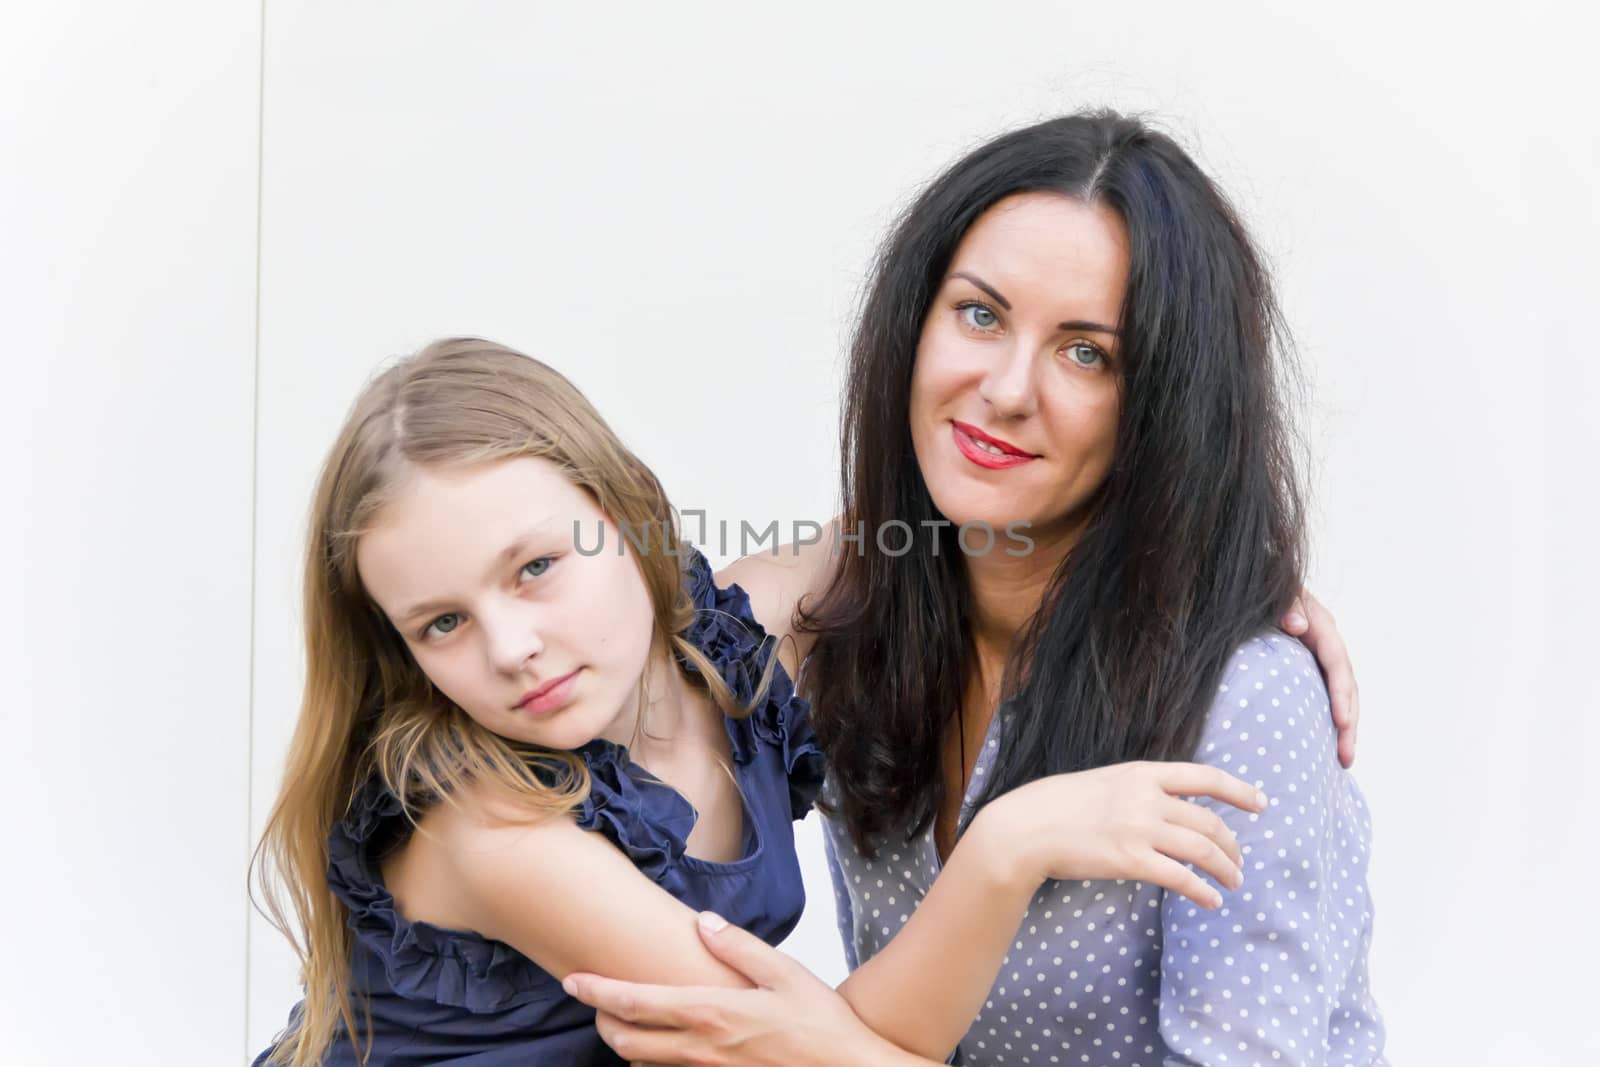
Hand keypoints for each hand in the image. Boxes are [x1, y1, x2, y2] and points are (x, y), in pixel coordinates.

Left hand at [564, 912, 908, 1066]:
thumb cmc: (820, 1022)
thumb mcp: (784, 972)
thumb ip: (738, 946)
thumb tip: (703, 921)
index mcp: (710, 1012)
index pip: (635, 1002)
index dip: (597, 990)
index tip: (572, 979)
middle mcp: (699, 1049)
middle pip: (624, 1042)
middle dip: (603, 1020)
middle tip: (598, 1001)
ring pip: (642, 1066)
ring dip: (627, 1045)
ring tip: (628, 1022)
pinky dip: (657, 1064)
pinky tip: (668, 1047)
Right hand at [982, 761, 1267, 909]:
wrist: (1026, 828)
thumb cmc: (1056, 805)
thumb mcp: (1103, 782)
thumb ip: (1135, 790)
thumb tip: (1163, 806)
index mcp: (1141, 773)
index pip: (1204, 776)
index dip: (1238, 790)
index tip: (1261, 803)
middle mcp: (1146, 797)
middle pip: (1209, 822)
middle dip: (1232, 846)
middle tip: (1239, 863)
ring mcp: (1140, 828)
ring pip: (1203, 850)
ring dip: (1226, 869)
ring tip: (1234, 883)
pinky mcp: (1131, 860)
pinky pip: (1181, 878)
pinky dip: (1202, 891)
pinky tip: (1211, 901)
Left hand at [1280, 587, 1359, 766]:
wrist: (1257, 586)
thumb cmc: (1263, 589)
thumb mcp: (1274, 591)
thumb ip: (1286, 603)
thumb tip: (1297, 624)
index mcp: (1320, 625)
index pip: (1336, 663)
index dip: (1341, 693)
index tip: (1342, 721)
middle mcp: (1327, 643)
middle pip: (1346, 686)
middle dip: (1349, 723)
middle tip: (1346, 757)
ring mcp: (1321, 658)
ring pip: (1341, 696)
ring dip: (1344, 728)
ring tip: (1343, 761)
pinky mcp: (1311, 669)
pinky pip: (1326, 696)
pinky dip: (1329, 721)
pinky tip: (1326, 746)